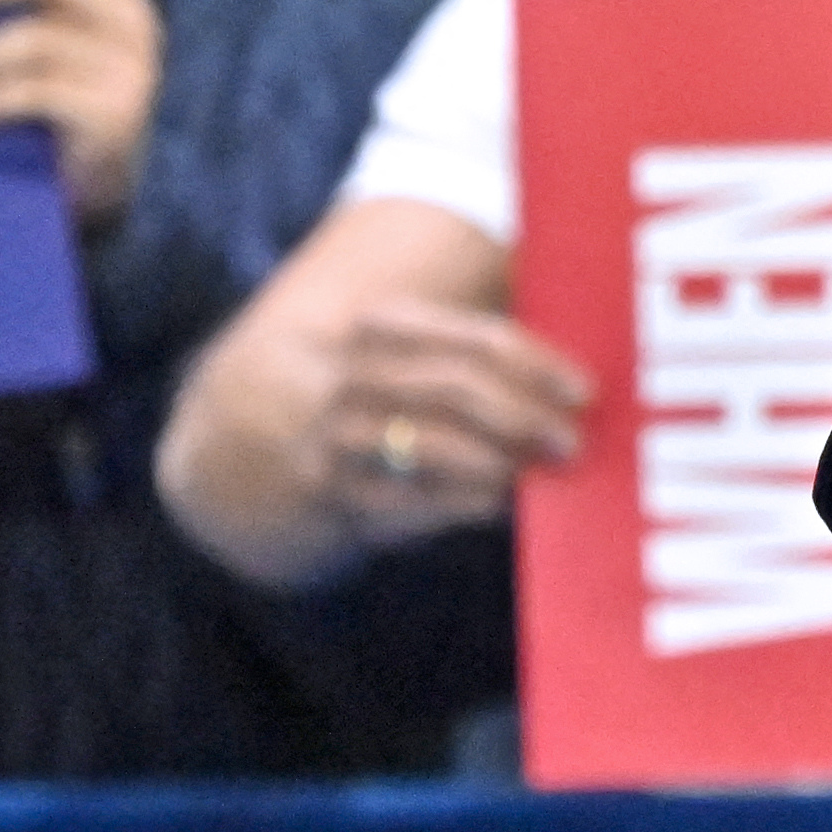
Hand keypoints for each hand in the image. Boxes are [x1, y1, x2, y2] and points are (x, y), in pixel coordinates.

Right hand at [154, 200, 592, 587]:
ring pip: (423, 445)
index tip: (583, 391)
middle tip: (570, 440)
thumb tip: (579, 350)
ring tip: (533, 473)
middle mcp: (354, 376)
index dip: (535, 364)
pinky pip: (400, 500)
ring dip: (490, 461)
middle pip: (452, 388)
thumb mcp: (409, 355)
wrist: (248, 445)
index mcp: (384, 327)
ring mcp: (334, 438)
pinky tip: (493, 504)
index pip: (473, 338)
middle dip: (520, 415)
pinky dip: (454, 504)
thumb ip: (481, 347)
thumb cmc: (374, 393)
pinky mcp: (326, 494)